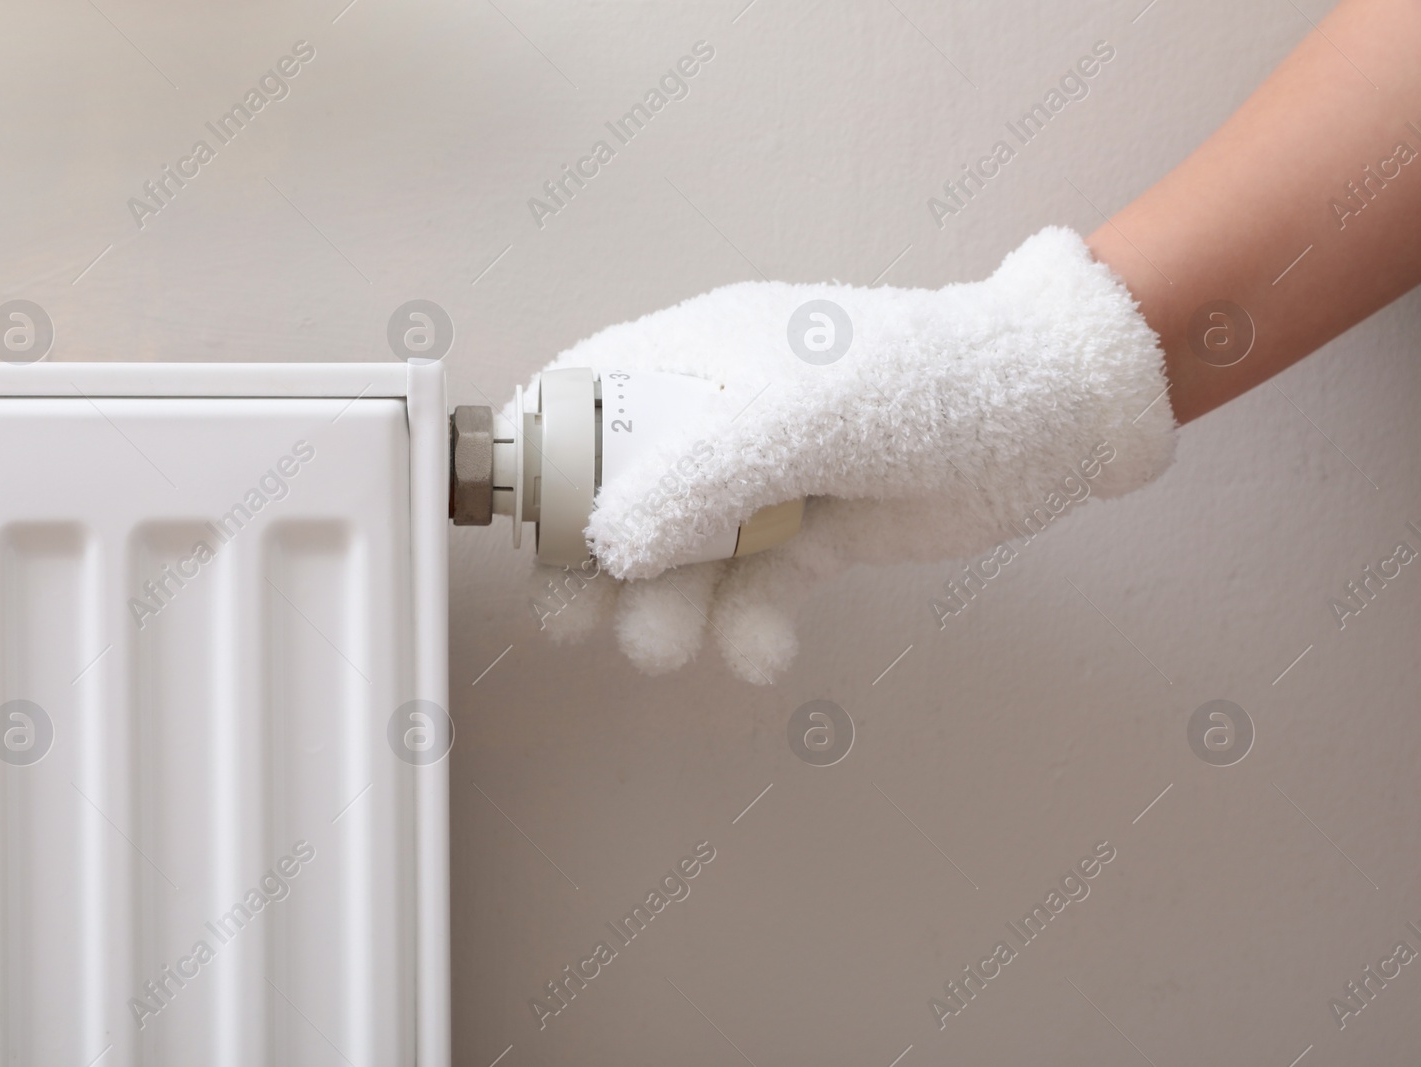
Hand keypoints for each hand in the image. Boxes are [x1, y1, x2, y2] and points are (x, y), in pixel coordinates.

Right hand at [526, 226, 1177, 682]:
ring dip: (666, 608)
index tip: (519, 527)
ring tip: (672, 645)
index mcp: (696, 361)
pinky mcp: (810, 540)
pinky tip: (760, 653)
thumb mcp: (805, 414)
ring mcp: (763, 486)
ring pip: (679, 559)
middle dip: (592, 562)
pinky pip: (752, 593)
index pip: (583, 398)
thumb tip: (607, 545)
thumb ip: (700, 476)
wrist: (1053, 421)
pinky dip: (746, 628)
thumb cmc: (932, 384)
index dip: (538, 458)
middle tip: (579, 620)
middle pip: (618, 496)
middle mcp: (717, 424)